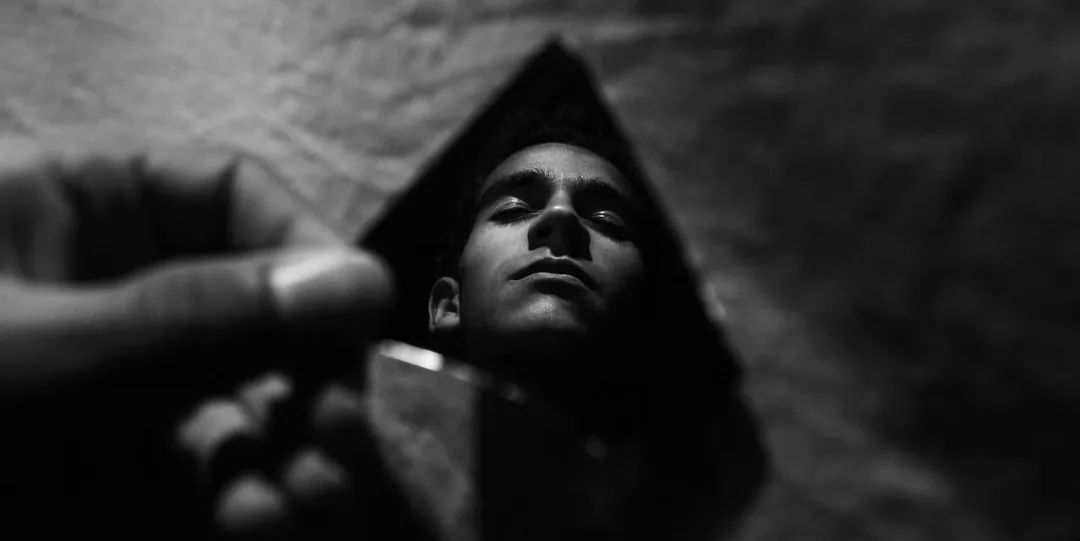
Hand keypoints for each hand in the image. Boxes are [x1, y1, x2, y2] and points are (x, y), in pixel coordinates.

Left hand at [0, 133, 393, 537]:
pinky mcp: (109, 474)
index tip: (357, 320)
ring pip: (243, 402)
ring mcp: (114, 386)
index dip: (305, 251)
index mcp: (77, 209)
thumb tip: (363, 283)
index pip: (230, 194)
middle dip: (312, 373)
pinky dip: (247, 498)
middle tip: (342, 429)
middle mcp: (113, 290)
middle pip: (256, 310)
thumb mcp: (39, 350)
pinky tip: (265, 519)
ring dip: (294, 449)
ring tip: (316, 495)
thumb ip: (197, 320)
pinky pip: (205, 474)